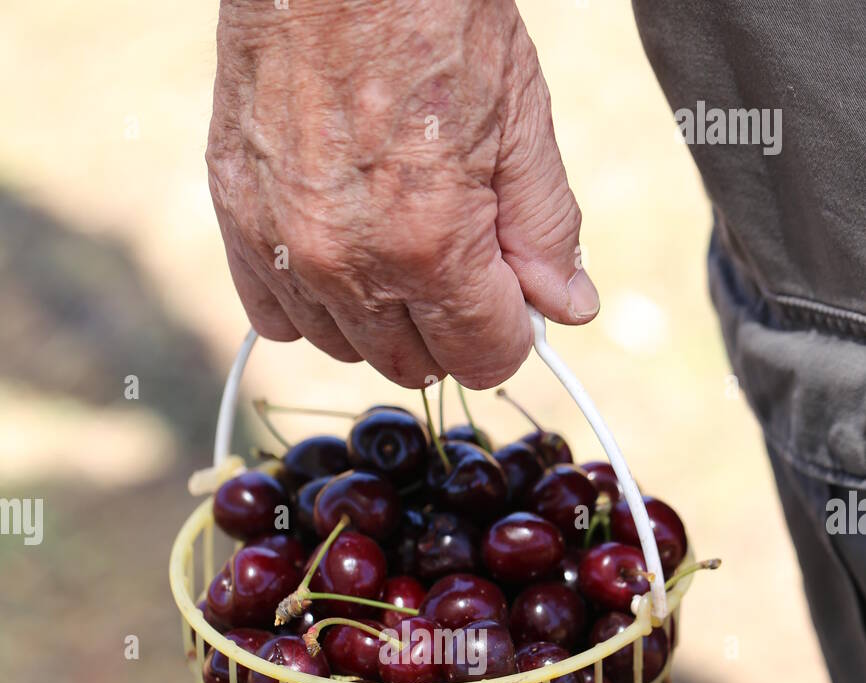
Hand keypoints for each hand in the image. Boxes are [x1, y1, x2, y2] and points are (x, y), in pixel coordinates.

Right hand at [207, 0, 597, 388]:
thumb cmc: (432, 14)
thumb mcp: (520, 116)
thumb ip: (546, 229)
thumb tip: (570, 309)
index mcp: (431, 247)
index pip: (483, 357)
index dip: (510, 333)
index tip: (513, 301)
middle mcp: (349, 265)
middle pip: (415, 363)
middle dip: (451, 330)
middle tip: (462, 267)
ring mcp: (284, 248)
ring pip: (346, 347)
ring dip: (383, 320)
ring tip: (400, 249)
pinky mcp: (237, 219)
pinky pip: (276, 316)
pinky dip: (312, 304)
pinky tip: (341, 257)